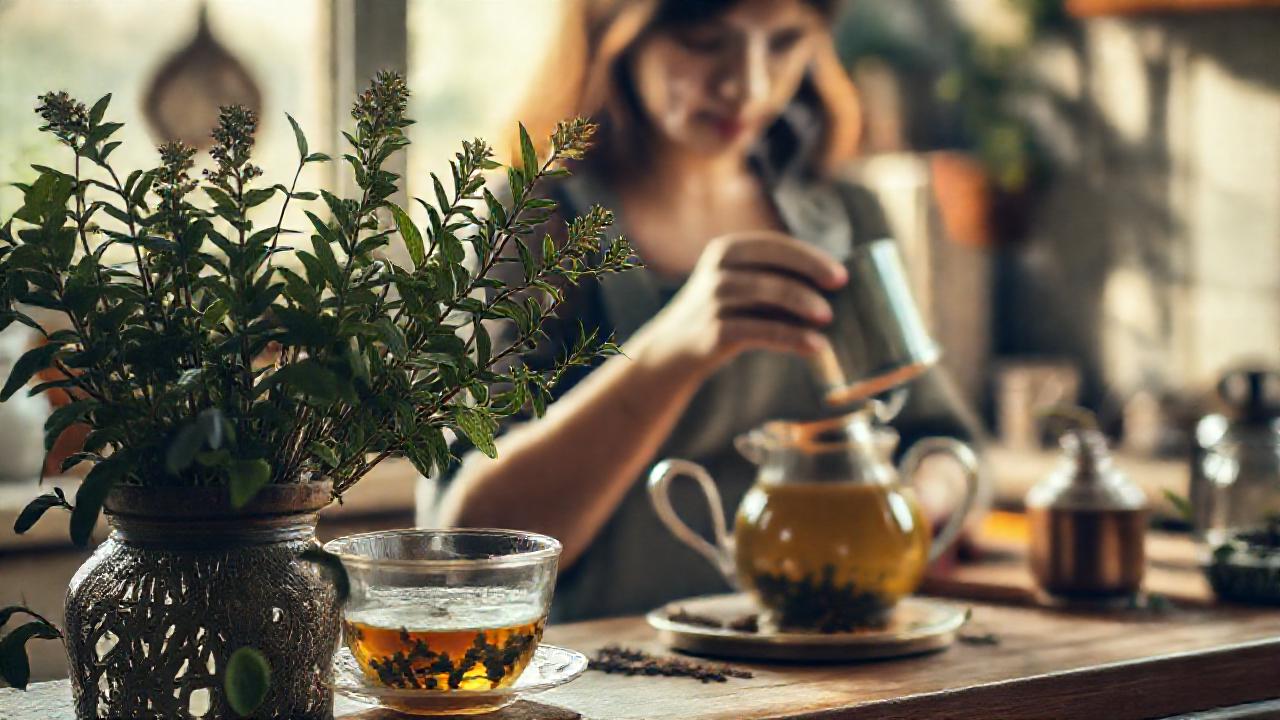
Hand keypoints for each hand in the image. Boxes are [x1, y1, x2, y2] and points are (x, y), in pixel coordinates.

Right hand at [628, 230, 846, 381]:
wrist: (673, 349)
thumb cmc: (721, 314)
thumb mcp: (738, 284)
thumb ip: (773, 277)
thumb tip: (833, 284)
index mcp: (727, 250)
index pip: (775, 245)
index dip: (810, 257)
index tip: (840, 274)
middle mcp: (718, 270)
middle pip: (773, 264)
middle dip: (810, 272)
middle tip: (839, 286)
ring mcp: (714, 300)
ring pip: (768, 294)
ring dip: (803, 303)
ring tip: (828, 318)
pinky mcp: (714, 331)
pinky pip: (761, 330)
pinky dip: (792, 338)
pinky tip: (815, 347)